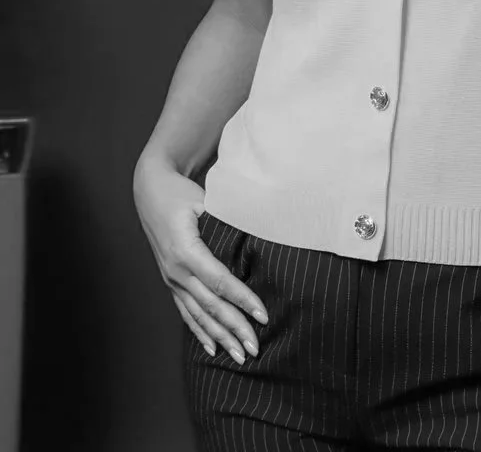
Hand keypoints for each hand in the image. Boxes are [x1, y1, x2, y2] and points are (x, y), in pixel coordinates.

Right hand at [132, 153, 267, 362]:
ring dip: (220, 337)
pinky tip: (213, 348)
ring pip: (199, 315)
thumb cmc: (180, 193)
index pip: (221, 282)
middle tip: (255, 349)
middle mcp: (177, 271)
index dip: (243, 300)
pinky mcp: (171, 282)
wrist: (149, 192)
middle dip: (235, 328)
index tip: (263, 316)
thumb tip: (259, 232)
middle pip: (211, 306)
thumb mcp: (203, 200)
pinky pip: (186, 312)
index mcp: (186, 251)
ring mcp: (172, 280)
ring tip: (240, 357)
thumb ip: (226, 221)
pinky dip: (200, 331)